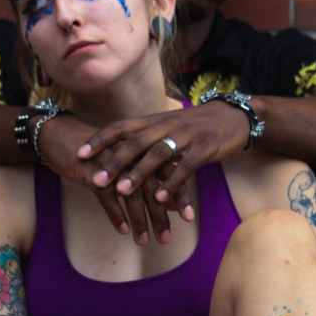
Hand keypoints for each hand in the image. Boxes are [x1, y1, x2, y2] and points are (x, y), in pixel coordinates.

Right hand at [38, 114, 188, 245]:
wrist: (63, 137)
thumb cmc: (102, 153)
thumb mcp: (128, 161)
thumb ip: (151, 177)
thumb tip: (172, 201)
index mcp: (143, 149)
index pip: (169, 173)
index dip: (180, 195)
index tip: (189, 218)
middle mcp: (132, 155)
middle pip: (153, 187)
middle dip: (161, 215)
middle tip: (167, 238)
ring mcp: (113, 163)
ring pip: (131, 196)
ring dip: (139, 221)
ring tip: (144, 242)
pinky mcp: (93, 172)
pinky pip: (108, 198)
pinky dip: (116, 215)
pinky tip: (123, 231)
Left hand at [78, 101, 250, 207]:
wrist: (234, 117)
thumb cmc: (196, 126)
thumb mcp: (167, 127)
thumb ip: (146, 137)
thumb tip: (118, 150)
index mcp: (154, 121)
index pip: (121, 127)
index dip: (100, 140)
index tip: (80, 154)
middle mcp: (167, 126)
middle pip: (135, 142)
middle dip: (113, 162)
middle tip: (96, 180)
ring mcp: (186, 136)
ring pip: (157, 154)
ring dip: (139, 174)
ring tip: (123, 191)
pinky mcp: (205, 148)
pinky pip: (186, 167)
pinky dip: (172, 183)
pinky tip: (161, 199)